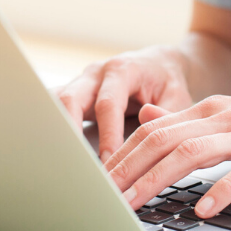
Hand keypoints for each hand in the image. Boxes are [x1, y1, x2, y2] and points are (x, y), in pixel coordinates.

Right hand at [52, 45, 193, 162]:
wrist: (160, 65)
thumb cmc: (168, 82)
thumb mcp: (177, 96)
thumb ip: (166, 112)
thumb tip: (146, 123)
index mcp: (122, 70)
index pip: (107, 104)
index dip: (106, 135)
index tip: (108, 162)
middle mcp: (97, 74)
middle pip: (70, 99)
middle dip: (69, 132)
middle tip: (75, 165)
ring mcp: (82, 83)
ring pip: (56, 103)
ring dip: (55, 132)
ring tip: (58, 162)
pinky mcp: (75, 94)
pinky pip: (56, 109)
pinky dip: (53, 129)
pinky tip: (53, 153)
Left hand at [104, 85, 230, 217]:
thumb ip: (188, 118)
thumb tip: (146, 117)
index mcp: (211, 109)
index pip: (154, 130)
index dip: (123, 155)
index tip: (98, 181)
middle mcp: (226, 117)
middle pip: (165, 140)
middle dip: (129, 169)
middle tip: (103, 196)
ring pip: (194, 152)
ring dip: (159, 179)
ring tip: (136, 204)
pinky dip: (220, 190)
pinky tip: (203, 208)